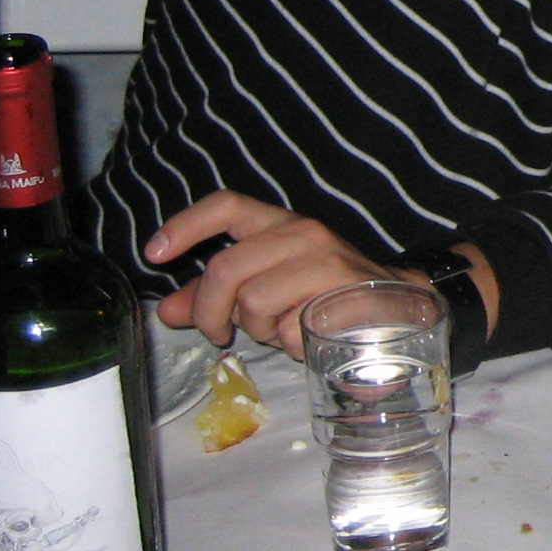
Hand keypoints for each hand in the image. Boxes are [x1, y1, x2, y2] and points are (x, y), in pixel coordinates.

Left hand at [145, 191, 395, 358]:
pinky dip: (290, 345)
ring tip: (280, 330)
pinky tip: (308, 338)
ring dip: (258, 330)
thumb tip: (168, 310)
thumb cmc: (324, 295)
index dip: (185, 226)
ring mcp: (325, 261)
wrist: (396, 309)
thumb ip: (216, 295)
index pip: (227, 206)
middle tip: (217, 333)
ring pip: (254, 301)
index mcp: (280, 224)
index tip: (155, 254)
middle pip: (226, 268)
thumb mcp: (266, 287)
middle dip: (209, 311)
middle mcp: (303, 234)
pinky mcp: (342, 294)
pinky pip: (288, 329)